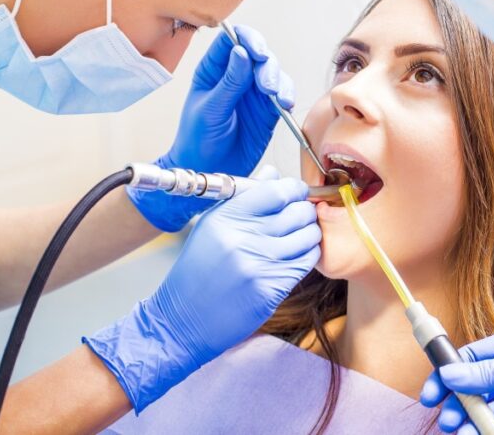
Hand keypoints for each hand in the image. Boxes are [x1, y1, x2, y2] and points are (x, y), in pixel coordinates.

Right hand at [86, 167, 320, 410]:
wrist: (183, 319)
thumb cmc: (198, 269)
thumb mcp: (212, 226)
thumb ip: (245, 198)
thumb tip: (274, 174)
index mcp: (227, 217)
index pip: (276, 190)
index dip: (294, 188)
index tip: (296, 192)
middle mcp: (243, 238)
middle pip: (298, 211)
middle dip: (306, 210)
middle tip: (302, 215)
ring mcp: (259, 265)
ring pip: (308, 236)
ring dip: (310, 233)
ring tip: (301, 236)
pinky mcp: (271, 289)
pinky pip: (306, 262)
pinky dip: (308, 256)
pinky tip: (297, 256)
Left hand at [130, 26, 293, 230]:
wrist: (207, 171)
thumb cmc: (197, 140)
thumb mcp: (209, 110)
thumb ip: (228, 83)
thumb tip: (241, 52)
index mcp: (214, 70)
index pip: (231, 40)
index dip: (247, 39)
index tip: (256, 52)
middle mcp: (236, 76)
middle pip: (258, 54)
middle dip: (267, 66)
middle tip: (267, 86)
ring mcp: (253, 92)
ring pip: (274, 73)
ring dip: (279, 81)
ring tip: (278, 99)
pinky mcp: (268, 110)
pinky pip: (283, 94)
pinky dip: (288, 96)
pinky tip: (285, 105)